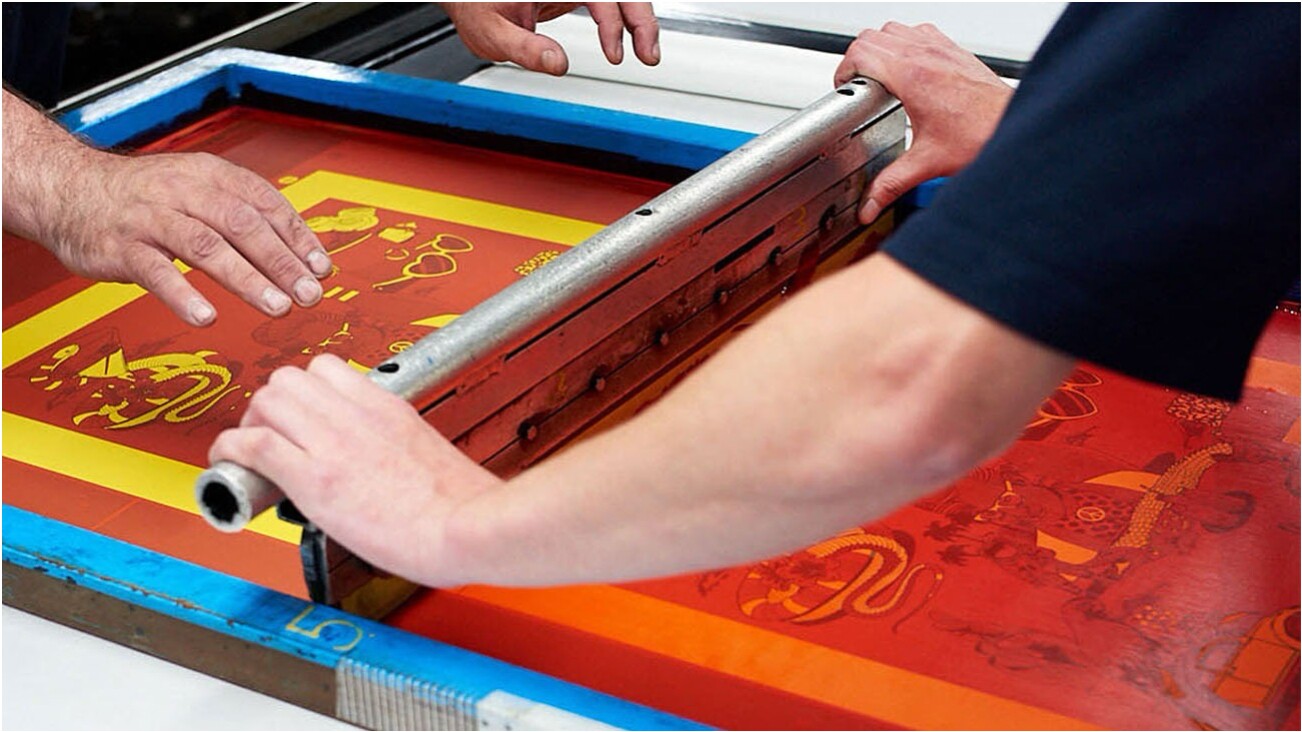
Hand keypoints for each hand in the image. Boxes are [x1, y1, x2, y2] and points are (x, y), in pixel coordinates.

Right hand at [47, 149, 332, 324]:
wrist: (68, 188)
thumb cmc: (145, 198)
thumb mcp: (198, 191)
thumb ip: (245, 217)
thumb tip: (302, 256)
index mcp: (210, 175)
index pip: (265, 203)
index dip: (298, 237)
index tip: (322, 269)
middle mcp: (183, 191)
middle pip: (242, 225)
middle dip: (281, 262)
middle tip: (309, 295)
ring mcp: (150, 218)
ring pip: (205, 246)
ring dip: (246, 279)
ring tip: (277, 307)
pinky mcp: (120, 246)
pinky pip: (155, 271)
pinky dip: (182, 294)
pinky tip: (206, 317)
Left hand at [208, 354, 502, 584]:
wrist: (472, 526)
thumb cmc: (463, 504)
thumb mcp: (428, 452)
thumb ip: (397, 446)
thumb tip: (378, 466)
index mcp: (388, 405)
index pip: (327, 369)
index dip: (303, 393)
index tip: (300, 420)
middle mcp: (358, 414)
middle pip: (289, 378)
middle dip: (271, 405)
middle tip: (273, 437)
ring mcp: (335, 442)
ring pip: (266, 400)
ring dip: (251, 424)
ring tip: (253, 454)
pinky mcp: (316, 477)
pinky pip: (253, 445)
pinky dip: (232, 451)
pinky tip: (231, 466)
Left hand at [444, 3, 659, 75]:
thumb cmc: (475, 7)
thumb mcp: (494, 32)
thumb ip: (526, 49)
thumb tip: (558, 64)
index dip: (614, 23)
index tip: (614, 54)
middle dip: (642, 20)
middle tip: (649, 56)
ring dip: (638, 21)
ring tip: (647, 54)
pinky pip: (608, 2)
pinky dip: (620, 21)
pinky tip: (624, 42)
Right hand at [835, 22, 1013, 222]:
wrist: (1013, 127)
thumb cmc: (982, 135)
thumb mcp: (926, 163)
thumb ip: (891, 184)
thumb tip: (869, 205)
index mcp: (913, 76)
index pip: (861, 52)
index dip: (844, 71)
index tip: (845, 89)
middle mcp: (927, 55)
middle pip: (873, 36)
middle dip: (857, 59)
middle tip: (858, 85)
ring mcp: (942, 49)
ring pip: (895, 28)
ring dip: (881, 47)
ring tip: (880, 76)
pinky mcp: (954, 51)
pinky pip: (920, 31)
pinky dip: (906, 44)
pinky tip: (909, 71)